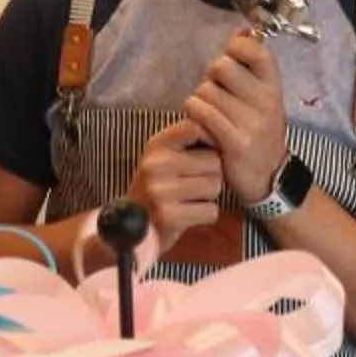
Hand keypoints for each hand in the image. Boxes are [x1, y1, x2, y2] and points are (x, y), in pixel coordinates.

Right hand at [127, 119, 224, 252]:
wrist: (133, 229)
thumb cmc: (159, 188)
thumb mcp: (164, 158)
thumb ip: (188, 142)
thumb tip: (222, 130)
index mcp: (156, 145)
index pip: (196, 127)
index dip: (211, 140)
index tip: (206, 152)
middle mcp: (155, 164)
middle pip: (214, 161)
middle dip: (212, 174)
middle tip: (192, 185)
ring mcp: (160, 191)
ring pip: (215, 186)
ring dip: (209, 196)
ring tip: (188, 200)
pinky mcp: (169, 216)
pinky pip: (211, 210)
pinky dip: (206, 215)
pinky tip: (188, 215)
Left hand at [184, 30, 289, 206]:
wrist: (268, 176)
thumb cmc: (260, 130)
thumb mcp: (264, 97)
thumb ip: (252, 66)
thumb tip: (242, 30)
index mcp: (274, 86)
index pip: (255, 49)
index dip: (236, 47)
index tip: (232, 59)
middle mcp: (266, 101)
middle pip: (221, 66)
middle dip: (211, 76)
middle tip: (215, 92)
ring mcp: (251, 122)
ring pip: (205, 91)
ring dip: (199, 99)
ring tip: (209, 112)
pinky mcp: (234, 141)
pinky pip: (201, 112)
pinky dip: (194, 113)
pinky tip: (201, 122)